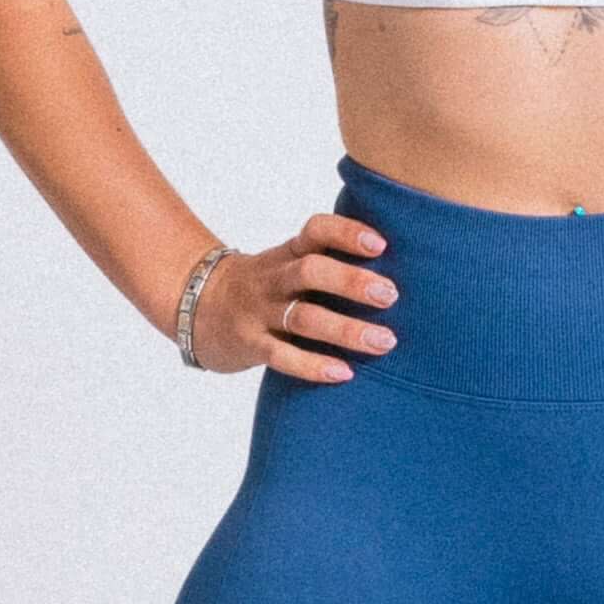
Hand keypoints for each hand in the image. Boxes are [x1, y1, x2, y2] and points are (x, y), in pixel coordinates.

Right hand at [189, 208, 396, 383]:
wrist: (196, 307)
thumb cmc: (265, 287)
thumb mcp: (288, 263)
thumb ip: (331, 262)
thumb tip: (406, 270)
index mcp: (287, 253)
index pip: (315, 231)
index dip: (346, 233)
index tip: (381, 243)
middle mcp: (273, 279)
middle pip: (310, 272)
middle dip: (351, 282)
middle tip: (390, 295)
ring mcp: (258, 312)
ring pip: (302, 318)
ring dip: (345, 330)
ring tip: (384, 341)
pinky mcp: (249, 345)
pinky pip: (281, 356)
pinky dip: (313, 365)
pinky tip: (345, 373)